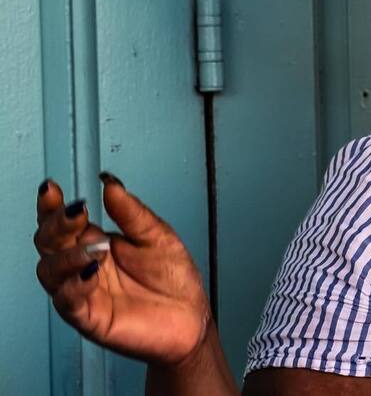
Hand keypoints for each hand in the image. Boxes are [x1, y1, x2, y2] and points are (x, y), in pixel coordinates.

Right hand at [34, 175, 210, 365]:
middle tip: (77, 213)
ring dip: (67, 256)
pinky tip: (91, 272)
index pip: (63, 222)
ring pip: (50, 272)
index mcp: (95, 241)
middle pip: (48, 243)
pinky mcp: (90, 317)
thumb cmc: (172, 278)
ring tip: (97, 249)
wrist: (191, 316)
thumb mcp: (156, 235)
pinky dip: (75, 285)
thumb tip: (109, 182)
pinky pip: (69, 301)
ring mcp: (83, 291)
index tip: (53, 189)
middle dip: (56, 225)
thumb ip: (131, 211)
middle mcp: (82, 265)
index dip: (52, 206)